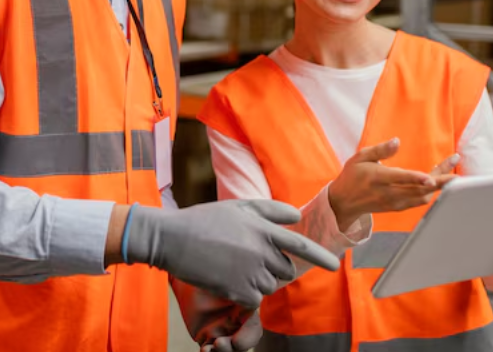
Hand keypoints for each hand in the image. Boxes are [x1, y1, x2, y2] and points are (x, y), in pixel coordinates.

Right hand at [125, 200, 339, 309]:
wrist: (171, 238)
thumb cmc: (202, 221)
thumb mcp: (236, 207)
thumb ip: (269, 210)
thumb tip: (297, 217)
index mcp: (263, 229)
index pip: (301, 246)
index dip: (321, 257)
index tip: (334, 267)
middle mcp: (261, 251)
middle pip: (285, 270)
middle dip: (273, 267)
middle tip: (246, 259)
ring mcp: (251, 272)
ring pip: (270, 285)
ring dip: (257, 280)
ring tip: (231, 266)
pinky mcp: (239, 290)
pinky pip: (255, 298)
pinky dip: (244, 293)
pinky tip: (226, 278)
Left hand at [173, 279, 261, 350]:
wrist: (188, 284)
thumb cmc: (209, 280)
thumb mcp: (225, 283)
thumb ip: (238, 291)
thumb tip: (249, 295)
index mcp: (245, 313)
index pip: (254, 329)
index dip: (248, 338)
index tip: (235, 340)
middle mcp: (237, 326)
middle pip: (243, 344)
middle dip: (235, 348)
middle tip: (220, 343)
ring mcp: (223, 333)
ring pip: (230, 350)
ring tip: (211, 347)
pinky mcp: (207, 339)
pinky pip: (212, 351)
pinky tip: (205, 350)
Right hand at [328, 139, 453, 229]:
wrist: (344, 201)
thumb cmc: (352, 176)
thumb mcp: (359, 157)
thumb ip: (379, 149)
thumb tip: (397, 140)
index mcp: (377, 178)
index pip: (399, 178)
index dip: (416, 178)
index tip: (431, 178)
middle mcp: (387, 193)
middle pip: (417, 189)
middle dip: (439, 182)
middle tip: (455, 175)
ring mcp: (394, 202)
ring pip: (422, 197)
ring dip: (438, 187)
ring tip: (451, 174)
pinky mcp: (398, 207)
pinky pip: (420, 201)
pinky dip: (431, 192)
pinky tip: (438, 182)